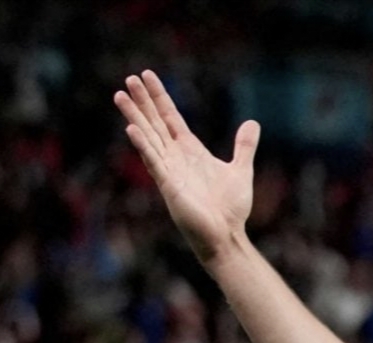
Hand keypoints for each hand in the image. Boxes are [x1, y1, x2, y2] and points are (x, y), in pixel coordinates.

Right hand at [114, 70, 257, 266]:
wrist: (227, 235)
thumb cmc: (230, 208)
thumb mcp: (241, 170)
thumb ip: (243, 147)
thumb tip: (252, 123)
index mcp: (190, 151)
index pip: (170, 117)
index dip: (160, 97)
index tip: (147, 76)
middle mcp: (176, 157)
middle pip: (155, 122)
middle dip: (143, 101)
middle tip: (130, 78)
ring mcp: (169, 170)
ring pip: (149, 137)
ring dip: (135, 116)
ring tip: (120, 95)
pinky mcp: (169, 186)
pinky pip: (153, 161)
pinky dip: (144, 145)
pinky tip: (132, 129)